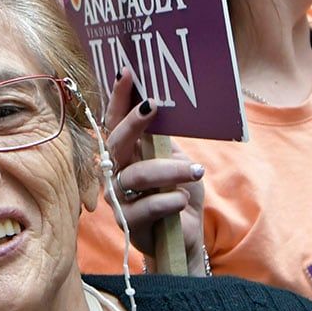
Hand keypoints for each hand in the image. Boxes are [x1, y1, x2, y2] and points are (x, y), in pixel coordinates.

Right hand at [99, 69, 207, 274]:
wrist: (186, 237)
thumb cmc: (178, 195)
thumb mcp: (176, 161)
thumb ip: (164, 140)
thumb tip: (161, 106)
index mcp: (126, 155)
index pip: (116, 122)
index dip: (119, 99)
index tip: (127, 73)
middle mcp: (115, 173)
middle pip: (117, 144)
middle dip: (134, 123)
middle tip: (154, 107)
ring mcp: (118, 198)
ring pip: (137, 176)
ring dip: (170, 171)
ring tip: (196, 171)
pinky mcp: (128, 222)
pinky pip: (146, 207)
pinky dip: (168, 201)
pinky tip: (181, 200)